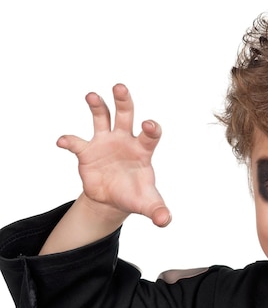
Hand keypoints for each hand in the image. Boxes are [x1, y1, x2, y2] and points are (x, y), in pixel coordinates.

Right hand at [57, 84, 170, 226]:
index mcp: (143, 150)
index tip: (148, 124)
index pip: (150, 134)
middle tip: (120, 86)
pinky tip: (62, 141)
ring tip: (92, 95)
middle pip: (126, 114)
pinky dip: (68, 140)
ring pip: (101, 118)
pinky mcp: (87, 151)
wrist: (113, 199)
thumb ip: (158, 211)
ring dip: (97, 106)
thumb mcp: (148, 204)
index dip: (151, 128)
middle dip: (124, 100)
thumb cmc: (134, 195)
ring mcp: (105, 142)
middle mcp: (125, 140)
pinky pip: (76, 142)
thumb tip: (166, 221)